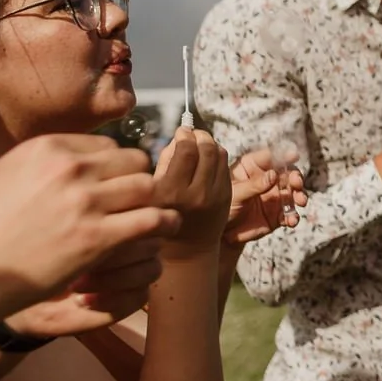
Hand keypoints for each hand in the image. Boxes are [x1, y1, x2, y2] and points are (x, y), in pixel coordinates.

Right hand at [0, 134, 177, 326]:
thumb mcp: (7, 177)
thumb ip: (46, 166)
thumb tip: (82, 161)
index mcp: (46, 147)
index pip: (108, 147)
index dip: (115, 169)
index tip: (114, 189)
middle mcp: (68, 167)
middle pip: (135, 162)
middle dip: (138, 183)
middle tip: (137, 204)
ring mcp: (83, 201)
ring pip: (148, 188)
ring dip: (154, 203)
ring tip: (155, 218)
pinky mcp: (95, 238)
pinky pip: (152, 220)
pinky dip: (163, 224)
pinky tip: (162, 232)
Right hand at [151, 128, 233, 256]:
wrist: (186, 249)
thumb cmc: (162, 216)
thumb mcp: (154, 190)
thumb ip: (165, 161)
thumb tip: (179, 137)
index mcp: (171, 192)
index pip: (186, 151)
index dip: (185, 135)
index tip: (181, 131)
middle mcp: (195, 194)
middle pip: (206, 149)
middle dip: (200, 135)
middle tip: (193, 133)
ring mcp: (214, 196)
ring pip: (220, 155)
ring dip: (211, 143)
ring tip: (201, 143)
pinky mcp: (227, 198)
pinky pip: (226, 167)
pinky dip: (218, 157)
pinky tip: (208, 159)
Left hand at [225, 149, 307, 246]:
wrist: (222, 233)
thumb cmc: (222, 207)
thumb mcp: (235, 194)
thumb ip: (254, 185)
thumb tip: (274, 175)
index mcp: (253, 167)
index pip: (270, 157)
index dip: (283, 155)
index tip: (294, 156)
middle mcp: (267, 180)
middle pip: (287, 173)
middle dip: (296, 177)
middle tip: (297, 183)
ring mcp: (275, 197)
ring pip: (293, 192)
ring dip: (300, 195)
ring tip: (300, 201)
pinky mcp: (278, 214)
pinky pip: (290, 213)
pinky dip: (293, 216)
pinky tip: (291, 220)